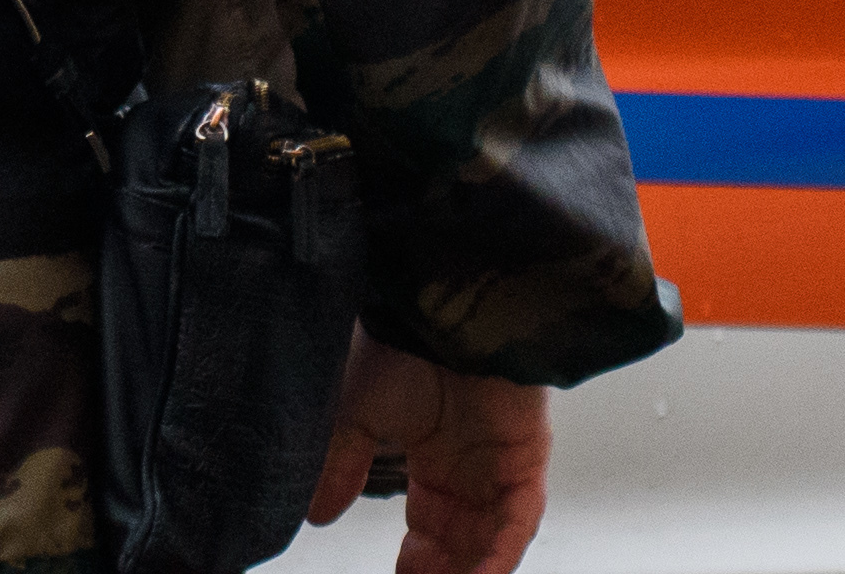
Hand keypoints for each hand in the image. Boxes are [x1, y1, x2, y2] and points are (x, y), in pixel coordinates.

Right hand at [311, 340, 551, 573]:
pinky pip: (518, 521)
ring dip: (470, 570)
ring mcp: (503, 460)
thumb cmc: (401, 336)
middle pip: (464, 540)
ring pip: (493, 539)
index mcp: (434, 452)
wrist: (441, 298)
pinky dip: (498, 556)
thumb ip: (339, 465)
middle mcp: (473, 462)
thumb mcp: (354, 411)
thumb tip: (316, 513)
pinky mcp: (528, 455)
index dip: (417, 562)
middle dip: (441, 572)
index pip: (432, 525)